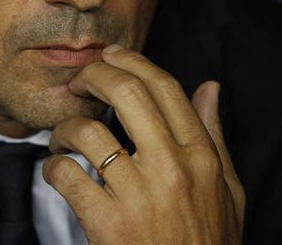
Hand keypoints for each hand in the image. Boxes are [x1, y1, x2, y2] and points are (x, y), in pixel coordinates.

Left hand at [43, 45, 244, 243]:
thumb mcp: (227, 191)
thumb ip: (215, 136)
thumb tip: (210, 87)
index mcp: (202, 157)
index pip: (165, 87)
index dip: (131, 61)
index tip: (109, 56)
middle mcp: (173, 169)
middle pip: (126, 93)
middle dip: (94, 76)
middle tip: (79, 82)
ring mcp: (140, 196)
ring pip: (89, 132)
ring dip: (66, 128)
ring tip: (63, 138)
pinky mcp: (109, 225)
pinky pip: (68, 175)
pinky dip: (54, 168)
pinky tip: (58, 173)